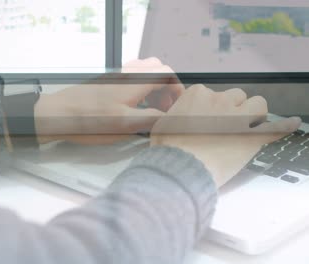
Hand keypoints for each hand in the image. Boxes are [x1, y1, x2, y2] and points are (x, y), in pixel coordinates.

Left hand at [35, 58, 184, 144]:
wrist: (56, 114)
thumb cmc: (87, 121)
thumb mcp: (124, 125)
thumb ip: (150, 119)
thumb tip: (169, 117)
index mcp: (134, 82)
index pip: (166, 73)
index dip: (177, 89)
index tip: (176, 106)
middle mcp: (125, 74)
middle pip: (156, 69)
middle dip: (167, 87)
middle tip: (165, 107)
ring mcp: (114, 77)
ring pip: (143, 72)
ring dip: (153, 86)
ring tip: (151, 108)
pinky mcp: (105, 82)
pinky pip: (130, 78)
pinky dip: (139, 88)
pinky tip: (132, 106)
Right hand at [150, 84, 300, 186]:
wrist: (181, 168)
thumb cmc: (168, 149)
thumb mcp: (159, 126)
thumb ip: (169, 115)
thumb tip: (167, 115)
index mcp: (197, 94)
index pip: (211, 94)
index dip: (210, 108)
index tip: (206, 120)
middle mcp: (220, 100)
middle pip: (234, 96)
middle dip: (231, 109)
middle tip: (224, 126)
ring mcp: (239, 116)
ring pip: (256, 104)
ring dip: (253, 113)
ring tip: (247, 126)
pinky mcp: (253, 135)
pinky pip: (276, 126)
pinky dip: (284, 125)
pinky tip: (291, 123)